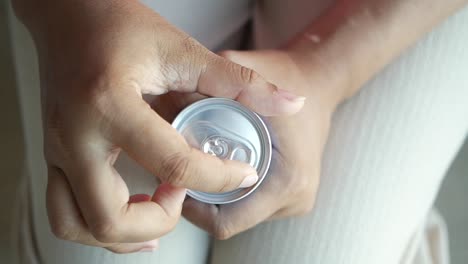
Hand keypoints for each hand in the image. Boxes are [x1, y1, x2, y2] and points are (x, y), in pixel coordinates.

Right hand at [17, 1, 304, 251]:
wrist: (69, 16)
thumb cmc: (119, 24)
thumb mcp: (181, 49)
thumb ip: (238, 82)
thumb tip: (289, 103)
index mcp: (110, 104)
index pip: (173, 163)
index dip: (218, 177)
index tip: (240, 173)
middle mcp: (75, 136)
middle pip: (111, 218)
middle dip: (159, 221)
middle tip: (183, 195)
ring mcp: (56, 149)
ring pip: (76, 226)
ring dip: (124, 235)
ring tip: (160, 212)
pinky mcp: (53, 154)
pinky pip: (66, 213)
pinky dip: (102, 227)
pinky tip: (135, 213)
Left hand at [177, 49, 341, 238]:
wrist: (320, 81)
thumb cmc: (287, 75)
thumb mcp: (245, 71)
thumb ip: (206, 82)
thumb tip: (163, 102)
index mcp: (286, 180)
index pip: (223, 222)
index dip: (190, 207)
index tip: (172, 178)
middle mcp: (296, 198)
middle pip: (226, 221)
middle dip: (198, 197)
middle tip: (179, 168)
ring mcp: (297, 201)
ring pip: (238, 216)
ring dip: (214, 195)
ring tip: (200, 164)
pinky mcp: (293, 197)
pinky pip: (251, 206)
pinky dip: (232, 191)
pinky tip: (222, 164)